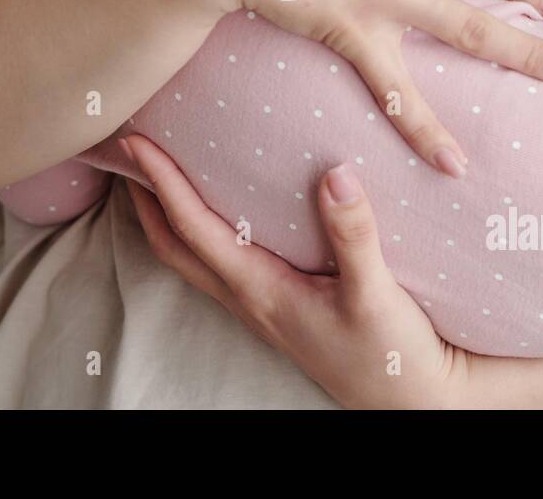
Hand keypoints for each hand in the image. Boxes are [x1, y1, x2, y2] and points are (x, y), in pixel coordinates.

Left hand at [121, 134, 477, 408]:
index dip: (161, 183)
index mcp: (261, 290)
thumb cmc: (391, 354)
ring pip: (193, 255)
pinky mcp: (281, 304)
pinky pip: (222, 260)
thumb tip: (337, 175)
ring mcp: (262, 305)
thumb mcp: (377, 294)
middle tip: (128, 150)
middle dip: (144, 197)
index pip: (193, 229)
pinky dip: (202, 227)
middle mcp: (250, 298)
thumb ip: (355, 236)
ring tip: (160, 170)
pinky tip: (222, 205)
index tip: (136, 143)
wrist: (414, 401)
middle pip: (173, 244)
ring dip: (167, 213)